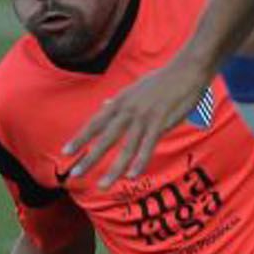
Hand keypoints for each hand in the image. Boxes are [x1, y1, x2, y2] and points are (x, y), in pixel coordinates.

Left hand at [63, 49, 213, 186]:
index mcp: (121, 101)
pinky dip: (139, 162)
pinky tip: (131, 176)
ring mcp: (144, 116)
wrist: (188, 68)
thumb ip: (121, 99)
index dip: (80, 138)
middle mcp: (128, 110)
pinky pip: (148, 146)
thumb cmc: (164, 78)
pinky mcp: (161, 121)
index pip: (95, 123)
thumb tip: (105, 104)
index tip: (65, 152)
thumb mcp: (136, 87)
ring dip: (113, 169)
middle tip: (74, 174)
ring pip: (125, 147)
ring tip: (102, 185)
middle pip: (105, 138)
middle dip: (89, 158)